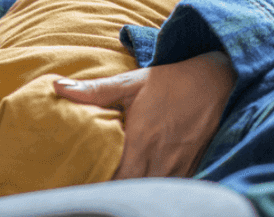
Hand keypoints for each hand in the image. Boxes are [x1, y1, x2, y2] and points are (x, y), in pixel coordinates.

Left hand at [53, 52, 236, 178]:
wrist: (216, 79)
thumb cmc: (169, 80)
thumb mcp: (131, 82)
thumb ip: (94, 90)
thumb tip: (56, 86)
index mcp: (142, 140)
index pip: (118, 179)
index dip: (102, 186)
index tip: (86, 184)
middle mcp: (161, 158)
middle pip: (136, 191)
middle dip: (117, 193)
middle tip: (98, 189)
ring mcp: (180, 167)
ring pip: (155, 193)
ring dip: (138, 193)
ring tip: (117, 191)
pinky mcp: (193, 168)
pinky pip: (174, 189)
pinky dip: (158, 191)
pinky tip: (145, 186)